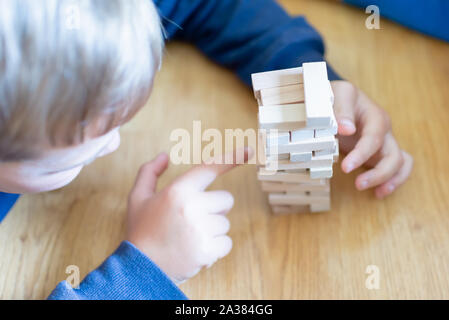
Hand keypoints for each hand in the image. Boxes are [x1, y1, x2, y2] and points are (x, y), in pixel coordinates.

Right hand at [126, 148, 252, 283]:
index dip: (231, 158)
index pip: (209, 168)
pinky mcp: (207, 250)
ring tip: (190, 238)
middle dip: (215, 208)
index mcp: (178, 191)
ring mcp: (201, 229)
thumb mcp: (137, 198)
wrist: (140, 269)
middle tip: (193, 220)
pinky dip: (215, 248)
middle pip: (226, 200)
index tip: (249, 150)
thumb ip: (149, 173)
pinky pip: (226, 243)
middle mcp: (192, 206)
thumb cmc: (141, 230)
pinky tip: (195, 250)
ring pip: (225, 223)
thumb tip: (164, 156)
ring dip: (213, 230)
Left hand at [331, 80, 412, 198]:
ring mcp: (384, 143)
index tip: (345, 168)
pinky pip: (397, 167)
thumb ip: (341, 110)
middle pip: (393, 155)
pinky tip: (379, 192)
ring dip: (389, 180)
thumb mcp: (339, 95)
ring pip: (399, 163)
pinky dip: (393, 180)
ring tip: (375, 193)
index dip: (361, 155)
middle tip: (358, 185)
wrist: (340, 98)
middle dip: (378, 173)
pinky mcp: (380, 153)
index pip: (373, 138)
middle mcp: (384, 131)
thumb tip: (346, 129)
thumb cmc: (339, 96)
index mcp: (375, 117)